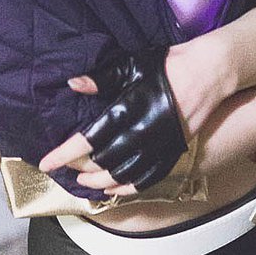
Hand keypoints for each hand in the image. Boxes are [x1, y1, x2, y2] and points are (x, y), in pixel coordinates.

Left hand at [38, 47, 186, 195]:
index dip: (64, 154)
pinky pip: (146, 179)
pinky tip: (115, 189)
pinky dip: (127, 188)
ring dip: (100, 183)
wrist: (208, 73)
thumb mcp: (131, 65)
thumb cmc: (167, 66)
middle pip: (102, 162)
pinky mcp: (172, 153)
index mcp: (127, 110)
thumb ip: (101, 78)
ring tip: (85, 182)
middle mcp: (141, 134)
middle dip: (79, 168)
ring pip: (122, 176)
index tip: (47, 163)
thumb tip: (74, 84)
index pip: (87, 139)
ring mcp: (158, 147)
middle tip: (66, 168)